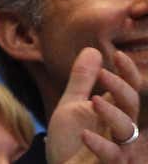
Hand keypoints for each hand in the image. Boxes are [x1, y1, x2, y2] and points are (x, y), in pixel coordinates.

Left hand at [48, 49, 144, 163]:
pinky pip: (112, 156)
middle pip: (131, 107)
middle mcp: (120, 130)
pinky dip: (100, 145)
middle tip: (104, 73)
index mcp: (114, 113)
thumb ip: (82, 80)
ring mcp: (117, 150)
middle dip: (121, 89)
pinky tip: (85, 134)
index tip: (117, 54)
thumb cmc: (70, 142)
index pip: (128, 91)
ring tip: (94, 100)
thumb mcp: (72, 106)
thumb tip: (93, 49)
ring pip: (127, 130)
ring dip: (113, 114)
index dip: (127, 73)